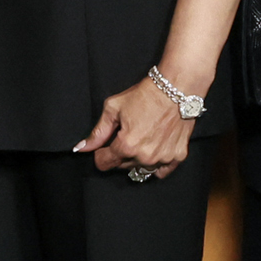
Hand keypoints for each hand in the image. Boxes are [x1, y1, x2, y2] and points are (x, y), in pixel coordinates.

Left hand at [76, 76, 195, 177]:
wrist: (176, 90)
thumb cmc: (145, 96)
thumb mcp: (113, 109)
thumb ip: (98, 132)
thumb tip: (82, 147)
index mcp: (126, 146)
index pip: (104, 163)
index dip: (101, 153)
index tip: (105, 146)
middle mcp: (145, 156)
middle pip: (122, 166)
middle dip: (120, 154)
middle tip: (126, 136)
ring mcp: (163, 158)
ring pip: (141, 169)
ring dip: (137, 159)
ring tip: (141, 139)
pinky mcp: (178, 157)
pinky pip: (162, 170)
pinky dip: (156, 164)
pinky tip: (154, 148)